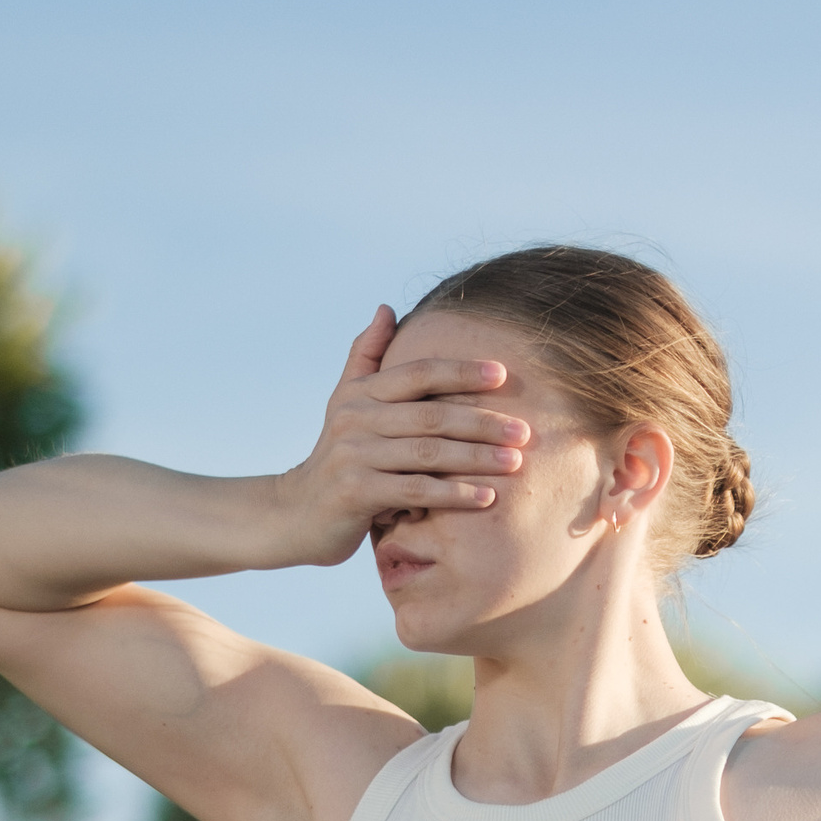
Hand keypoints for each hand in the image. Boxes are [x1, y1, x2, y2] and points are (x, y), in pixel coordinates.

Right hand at [272, 305, 531, 565]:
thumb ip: (366, 355)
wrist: (294, 513)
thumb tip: (386, 308)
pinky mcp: (356, 493)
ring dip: (477, 459)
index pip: (419, 373)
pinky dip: (454, 494)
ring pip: (428, 454)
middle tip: (525, 431)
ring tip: (516, 464)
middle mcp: (355, 419)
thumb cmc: (335, 456)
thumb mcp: (345, 402)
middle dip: (482, 422)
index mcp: (361, 394)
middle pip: (431, 415)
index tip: (504, 374)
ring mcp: (354, 456)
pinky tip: (487, 498)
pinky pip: (416, 491)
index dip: (461, 371)